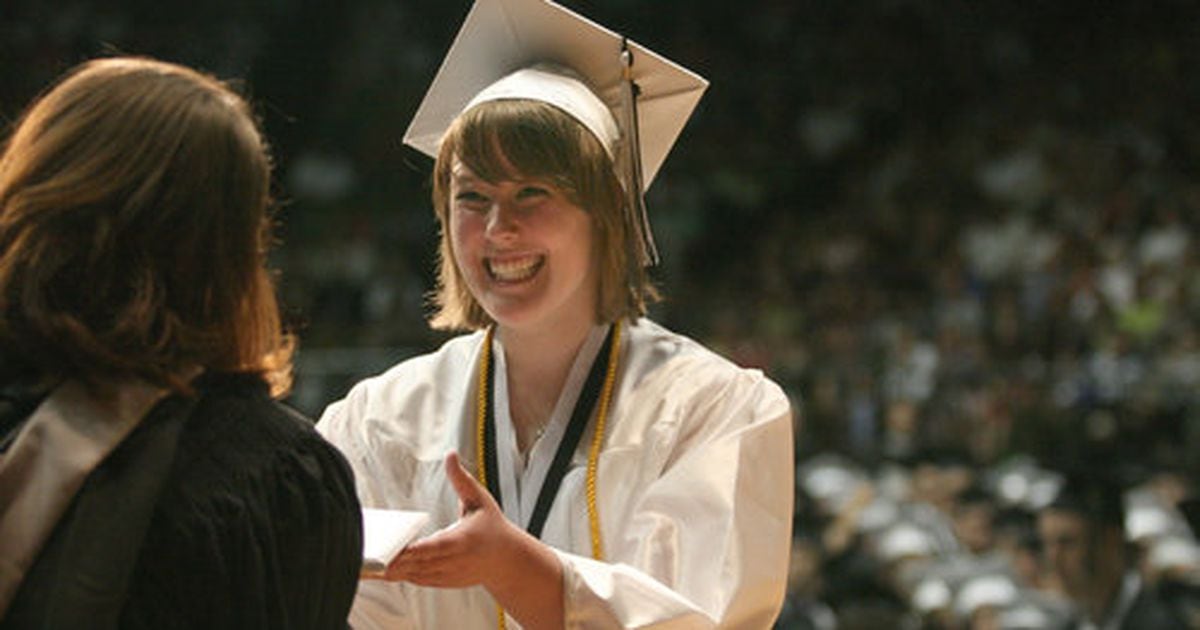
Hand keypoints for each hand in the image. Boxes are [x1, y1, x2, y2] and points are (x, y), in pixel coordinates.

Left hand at [380, 452, 520, 588]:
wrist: (508, 560)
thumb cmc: (493, 527)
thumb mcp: (479, 499)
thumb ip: (461, 479)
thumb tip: (451, 454)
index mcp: (464, 539)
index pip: (436, 546)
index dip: (415, 550)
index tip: (397, 549)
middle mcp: (456, 561)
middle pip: (421, 564)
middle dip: (396, 562)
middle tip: (371, 558)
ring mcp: (451, 574)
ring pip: (417, 576)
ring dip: (395, 571)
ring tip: (370, 567)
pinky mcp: (446, 582)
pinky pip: (420, 581)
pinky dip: (403, 576)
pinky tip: (385, 570)